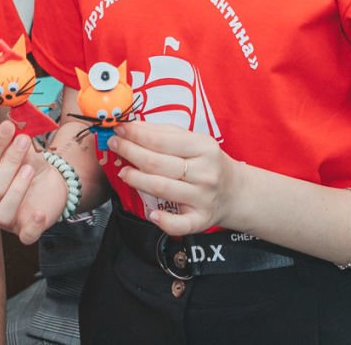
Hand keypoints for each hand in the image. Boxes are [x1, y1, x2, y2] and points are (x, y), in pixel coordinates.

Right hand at [0, 121, 69, 244]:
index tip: (8, 127)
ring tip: (29, 168)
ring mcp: (4, 222)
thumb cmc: (26, 165)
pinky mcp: (25, 231)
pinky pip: (25, 236)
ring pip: (2, 213)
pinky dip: (32, 225)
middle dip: (8, 163)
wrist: (49, 183)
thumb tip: (13, 122)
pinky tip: (39, 212)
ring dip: (17, 189)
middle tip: (23, 141)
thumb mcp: (20, 151)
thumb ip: (13, 141)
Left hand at [109, 120, 246, 236]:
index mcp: (203, 147)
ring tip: (123, 172)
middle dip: (131, 153)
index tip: (119, 129)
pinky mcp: (201, 220)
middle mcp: (205, 173)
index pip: (162, 140)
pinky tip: (152, 213)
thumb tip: (132, 126)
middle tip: (114, 146)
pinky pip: (180, 224)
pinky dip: (163, 220)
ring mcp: (203, 198)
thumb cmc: (207, 163)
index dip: (136, 134)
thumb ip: (164, 133)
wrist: (235, 192)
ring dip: (137, 180)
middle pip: (158, 163)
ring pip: (162, 188)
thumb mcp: (193, 141)